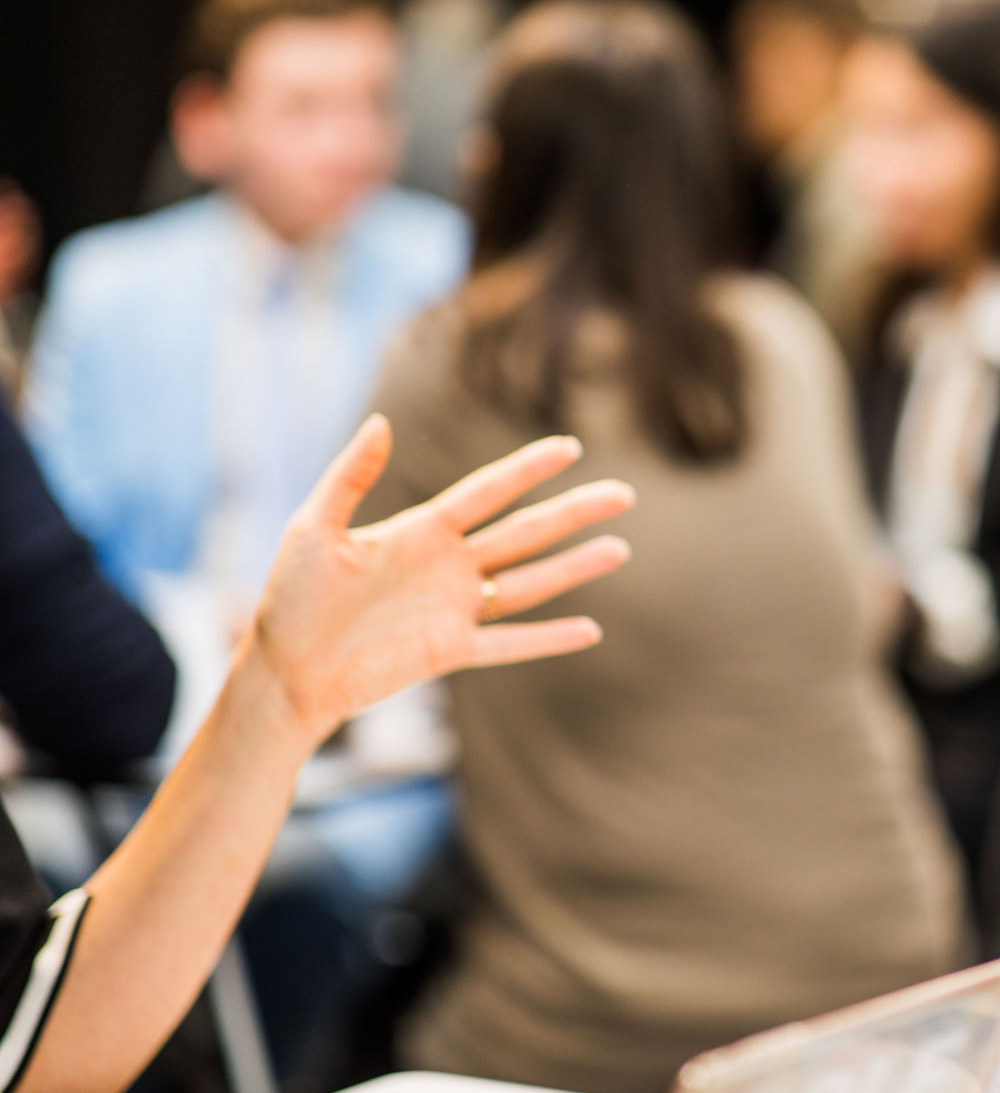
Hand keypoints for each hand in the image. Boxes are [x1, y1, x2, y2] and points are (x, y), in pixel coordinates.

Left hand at [243, 415, 634, 749]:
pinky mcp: (450, 652)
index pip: (487, 492)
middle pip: (525, 532)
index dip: (528, 470)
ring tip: (619, 550)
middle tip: (623, 494)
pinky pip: (510, 643)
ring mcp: (454, 610)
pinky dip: (549, 639)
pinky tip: (589, 630)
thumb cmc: (290, 598)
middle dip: (574, 512)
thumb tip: (383, 422)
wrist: (284, 670)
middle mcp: (448, 566)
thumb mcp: (313, 527)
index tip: (570, 448)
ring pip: (529, 583)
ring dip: (574, 568)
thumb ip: (349, 477)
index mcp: (421, 530)